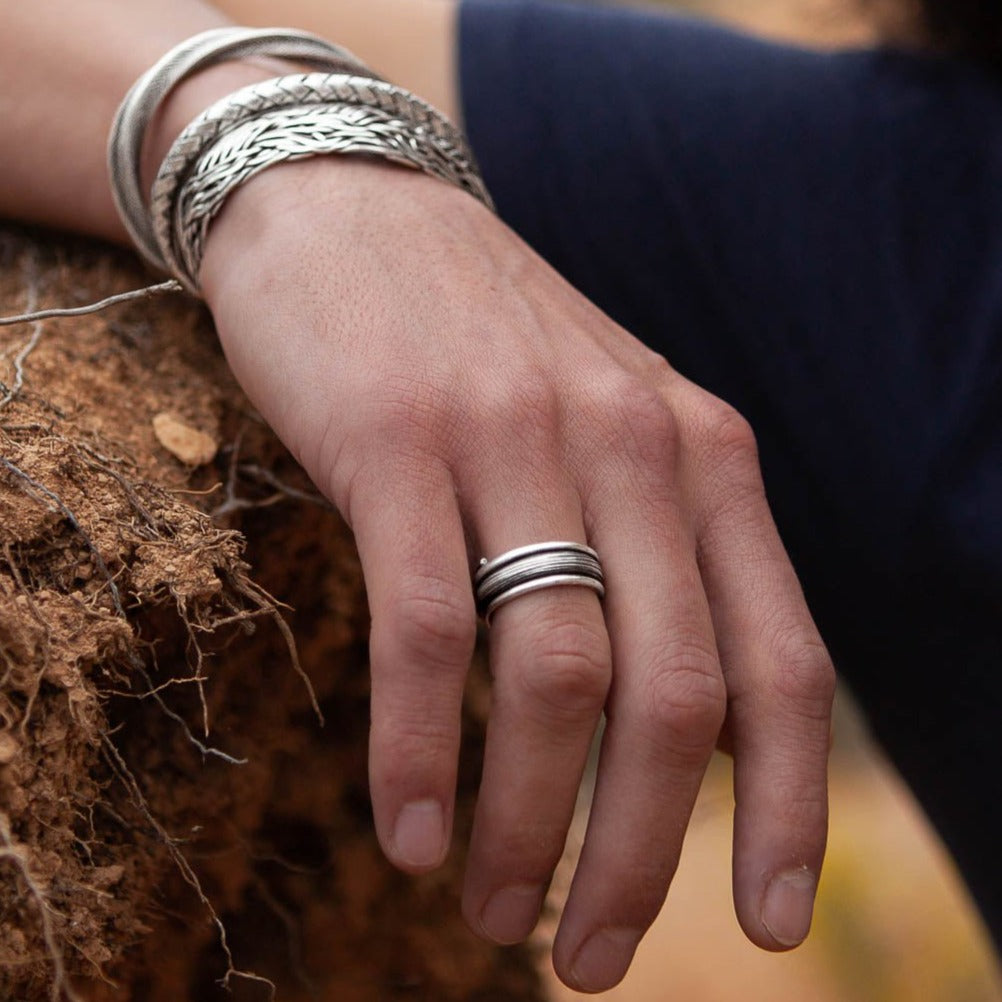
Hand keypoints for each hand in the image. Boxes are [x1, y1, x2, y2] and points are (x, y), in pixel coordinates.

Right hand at [199, 158, 834, 992]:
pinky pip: (423, 628)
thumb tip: (691, 722)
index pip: (784, 664)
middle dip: (639, 858)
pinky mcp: (397, 440)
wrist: (354, 206)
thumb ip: (662, 550)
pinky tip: (409, 835)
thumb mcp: (611, 428)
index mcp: (703, 456)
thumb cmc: (484, 343)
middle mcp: (630, 446)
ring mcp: (513, 439)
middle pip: (673, 699)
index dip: (787, 810)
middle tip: (587, 958)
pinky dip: (419, 750)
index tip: (761, 925)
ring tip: (498, 913)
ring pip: (553, 677)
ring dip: (532, 825)